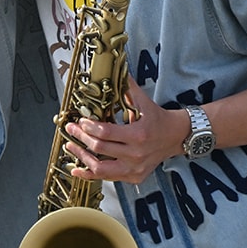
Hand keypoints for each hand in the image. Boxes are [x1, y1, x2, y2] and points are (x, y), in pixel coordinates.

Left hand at [64, 77, 182, 183]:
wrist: (176, 137)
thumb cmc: (158, 119)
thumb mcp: (143, 101)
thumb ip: (127, 86)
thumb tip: (116, 69)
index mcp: (138, 135)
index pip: (106, 132)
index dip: (89, 127)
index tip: (81, 121)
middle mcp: (136, 154)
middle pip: (100, 148)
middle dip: (81, 137)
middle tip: (71, 128)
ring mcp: (134, 168)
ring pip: (100, 169)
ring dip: (82, 157)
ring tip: (70, 146)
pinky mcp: (133, 177)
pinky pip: (107, 178)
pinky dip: (90, 174)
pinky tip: (77, 168)